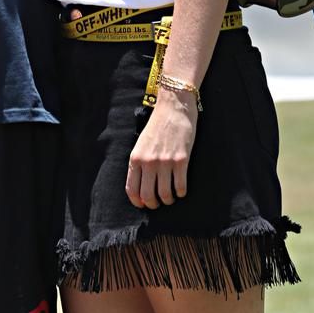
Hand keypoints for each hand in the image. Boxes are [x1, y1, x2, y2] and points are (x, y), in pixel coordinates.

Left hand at [125, 90, 197, 207]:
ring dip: (168, 200)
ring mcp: (165, 162)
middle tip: (158, 203)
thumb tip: (142, 185)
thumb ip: (140, 163)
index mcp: (136, 158)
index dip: (137, 202)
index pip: (132, 189)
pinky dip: (181, 193)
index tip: (143, 204)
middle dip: (153, 204)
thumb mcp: (141, 143)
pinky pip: (180, 186)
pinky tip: (181, 190)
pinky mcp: (181, 160)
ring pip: (165, 194)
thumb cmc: (158, 125)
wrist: (174, 107)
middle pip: (148, 196)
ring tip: (170, 197)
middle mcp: (148, 162)